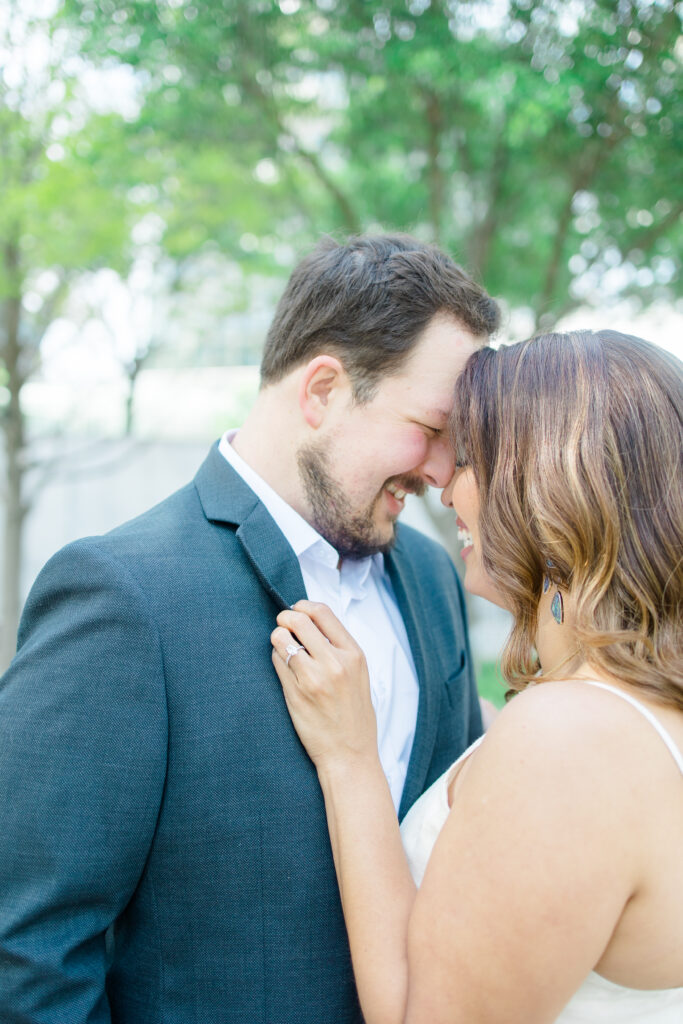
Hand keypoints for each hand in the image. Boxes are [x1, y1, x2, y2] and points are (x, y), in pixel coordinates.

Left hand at [271, 600, 377, 772]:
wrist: (350, 755)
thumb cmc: (354, 716)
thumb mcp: (360, 675)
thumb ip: (339, 648)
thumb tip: (311, 622)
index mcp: (354, 654)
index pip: (322, 612)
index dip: (303, 606)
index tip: (297, 611)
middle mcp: (335, 662)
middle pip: (298, 619)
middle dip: (285, 618)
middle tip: (284, 627)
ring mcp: (313, 677)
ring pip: (281, 638)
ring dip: (278, 639)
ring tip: (284, 649)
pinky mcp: (295, 693)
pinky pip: (276, 662)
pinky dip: (276, 659)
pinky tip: (284, 668)